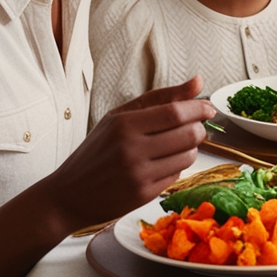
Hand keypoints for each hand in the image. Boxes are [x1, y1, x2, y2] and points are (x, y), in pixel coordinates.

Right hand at [47, 75, 214, 233]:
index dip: (200, 108)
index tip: (209, 108)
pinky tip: (160, 165)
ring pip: (189, 156)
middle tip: (196, 128)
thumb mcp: (120, 117)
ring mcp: (138, 174)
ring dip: (191, 149)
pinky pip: (177, 176)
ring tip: (175, 146)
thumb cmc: (96, 151)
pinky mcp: (143, 194)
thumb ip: (161, 98)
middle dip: (200, 129)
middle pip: (189, 134)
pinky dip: (176, 167)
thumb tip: (199, 81)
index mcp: (123, 125)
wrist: (68, 195)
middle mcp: (131, 149)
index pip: (176, 112)